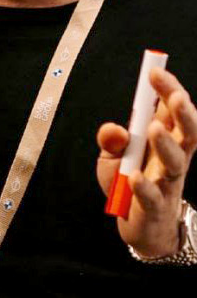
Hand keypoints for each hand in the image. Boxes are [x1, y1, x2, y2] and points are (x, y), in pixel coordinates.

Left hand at [96, 68, 196, 256]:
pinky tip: (136, 176)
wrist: (140, 226)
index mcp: (164, 141)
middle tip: (173, 95)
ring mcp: (167, 184)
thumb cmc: (129, 184)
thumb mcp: (112, 158)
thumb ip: (111, 140)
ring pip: (176, 163)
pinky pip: (153, 196)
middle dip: (182, 113)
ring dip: (166, 144)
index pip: (172, 112)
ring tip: (153, 128)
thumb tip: (114, 129)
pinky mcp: (155, 208)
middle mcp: (172, 159)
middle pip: (186, 133)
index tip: (156, 72)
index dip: (169, 91)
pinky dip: (145, 186)